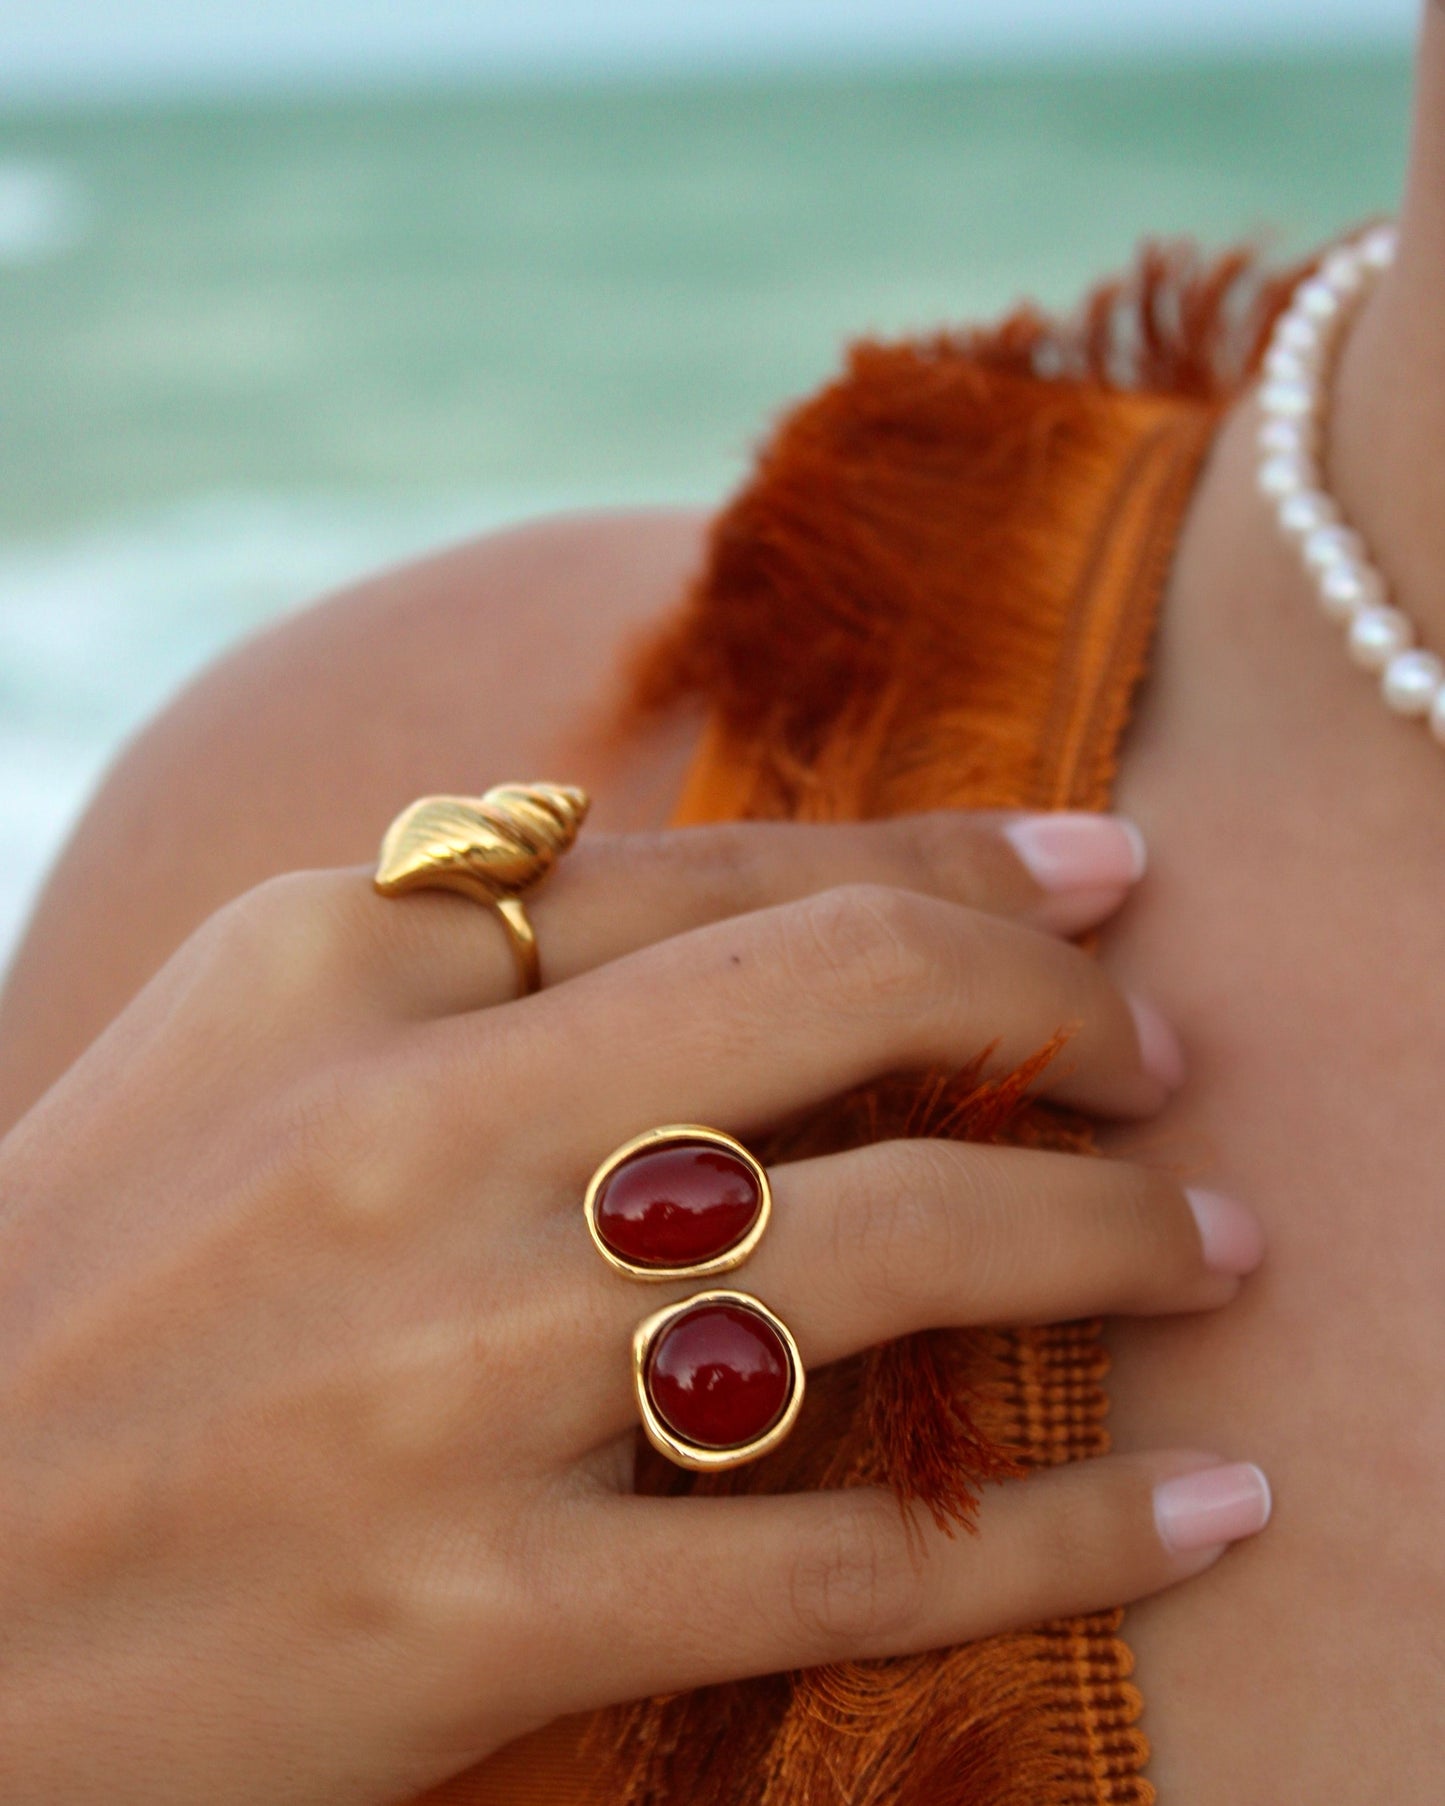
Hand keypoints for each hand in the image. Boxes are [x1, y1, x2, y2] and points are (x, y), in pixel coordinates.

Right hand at [0, 810, 1265, 1804]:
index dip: (955, 853)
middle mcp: (413, 1132)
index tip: (1103, 869)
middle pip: (847, 998)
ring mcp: (454, 1373)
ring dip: (1110, 1238)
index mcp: (342, 958)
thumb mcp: (245, 1040)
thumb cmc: (87, 1287)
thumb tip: (745, 895)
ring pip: (893, 1251)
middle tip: (1174, 1056)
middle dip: (1065, 1010)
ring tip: (1216, 1247)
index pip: (733, 863)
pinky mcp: (482, 1612)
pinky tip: (1196, 1508)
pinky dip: (1068, 1529)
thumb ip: (473, 944)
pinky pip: (856, 1552)